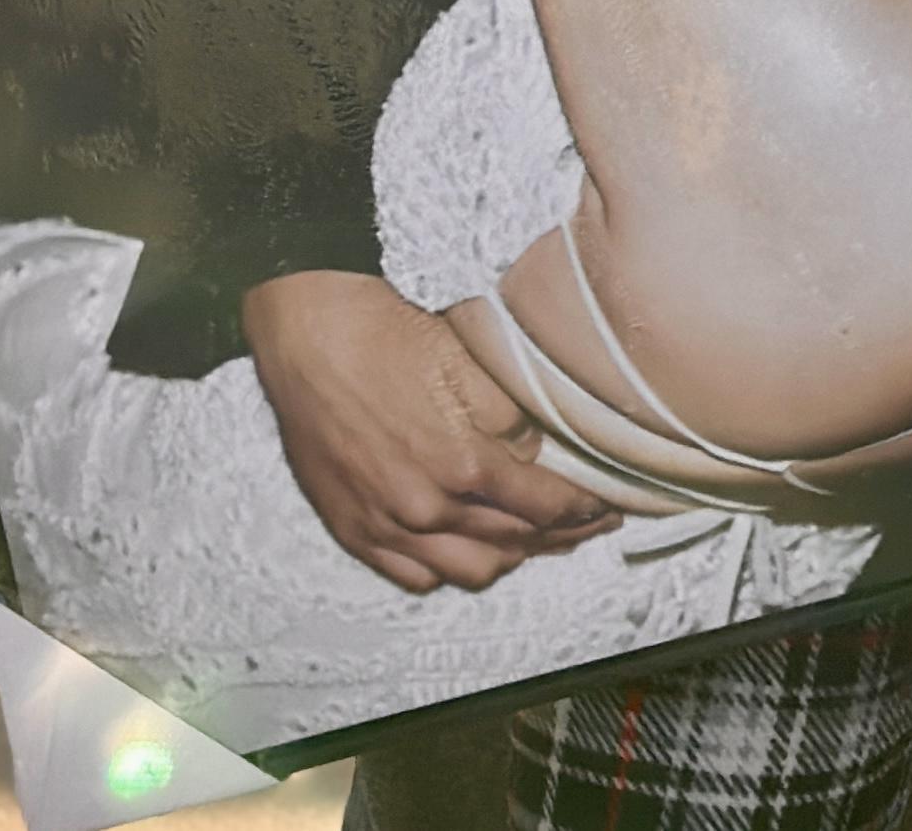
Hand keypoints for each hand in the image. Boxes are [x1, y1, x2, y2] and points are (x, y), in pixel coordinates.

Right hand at [242, 272, 616, 591]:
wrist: (305, 335)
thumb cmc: (384, 334)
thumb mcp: (466, 358)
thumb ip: (511, 413)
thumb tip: (539, 450)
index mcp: (460, 461)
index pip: (543, 506)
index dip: (582, 510)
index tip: (607, 507)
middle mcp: (424, 507)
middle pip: (512, 544)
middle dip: (558, 537)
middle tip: (584, 525)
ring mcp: (385, 526)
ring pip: (467, 570)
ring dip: (509, 558)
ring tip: (535, 541)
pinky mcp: (354, 529)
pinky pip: (414, 577)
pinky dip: (449, 570)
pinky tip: (468, 551)